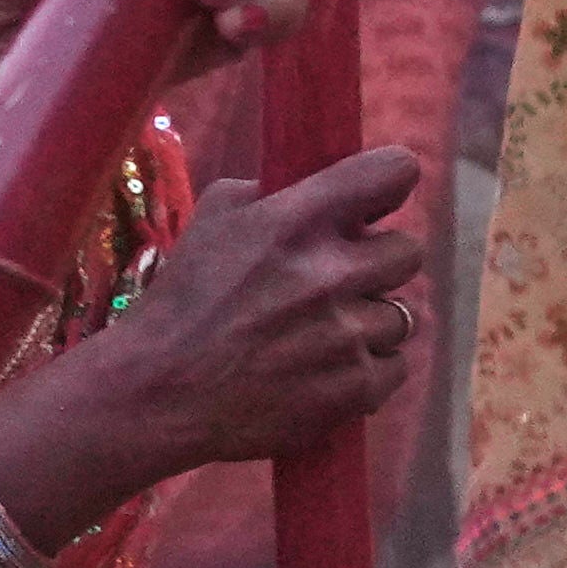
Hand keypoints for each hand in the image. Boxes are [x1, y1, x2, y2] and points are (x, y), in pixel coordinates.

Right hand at [54, 144, 438, 490]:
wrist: (157, 395)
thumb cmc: (180, 303)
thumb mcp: (214, 218)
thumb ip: (274, 194)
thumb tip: (325, 190)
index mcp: (297, 221)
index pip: (393, 172)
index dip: (390, 183)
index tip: (376, 200)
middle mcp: (331, 273)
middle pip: (408, 250)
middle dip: (378, 262)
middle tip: (340, 280)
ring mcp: (348, 334)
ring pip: (402, 314)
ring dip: (369, 320)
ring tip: (321, 334)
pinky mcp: (355, 388)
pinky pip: (395, 366)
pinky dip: (367, 368)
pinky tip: (325, 370)